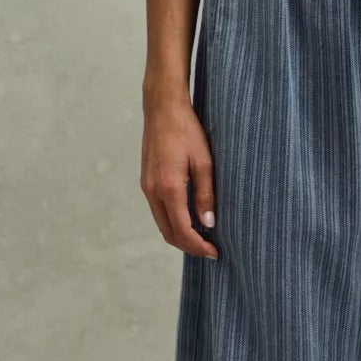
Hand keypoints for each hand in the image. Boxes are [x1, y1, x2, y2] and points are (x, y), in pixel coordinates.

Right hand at [140, 88, 217, 258]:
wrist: (162, 107)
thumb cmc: (186, 130)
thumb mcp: (204, 162)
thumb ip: (205, 195)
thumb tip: (208, 223)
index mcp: (169, 187)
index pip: (183, 230)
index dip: (199, 246)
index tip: (214, 253)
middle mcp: (153, 191)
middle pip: (169, 233)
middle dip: (189, 246)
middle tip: (209, 251)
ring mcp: (147, 187)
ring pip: (162, 224)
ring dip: (180, 236)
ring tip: (201, 239)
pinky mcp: (146, 182)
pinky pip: (158, 212)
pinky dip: (172, 223)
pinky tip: (188, 221)